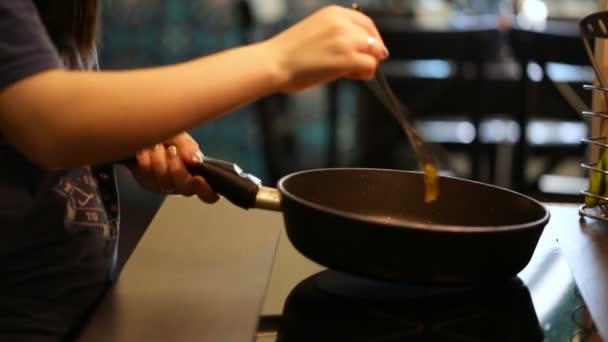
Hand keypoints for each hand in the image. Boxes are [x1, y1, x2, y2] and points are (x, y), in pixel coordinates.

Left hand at [130, 132, 218, 202]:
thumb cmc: (168, 135)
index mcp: (197, 174)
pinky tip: (145, 152)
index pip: (209, 194)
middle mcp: (183, 184)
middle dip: (178, 168)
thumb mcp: (181, 138)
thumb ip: (190, 148)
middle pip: (186, 189)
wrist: (143, 133)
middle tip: (172, 151)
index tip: (198, 178)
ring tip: (156, 146)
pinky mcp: (148, 184)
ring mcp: (165, 186)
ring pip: (165, 183)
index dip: (205, 190)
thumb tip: (196, 161)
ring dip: (160, 160)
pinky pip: (148, 178)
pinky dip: (146, 161)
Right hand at [265, 5, 388, 91]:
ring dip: (366, 64)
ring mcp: (346, 40)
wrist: (274, 63)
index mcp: (334, 13)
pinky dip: (364, 74)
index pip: (366, 23)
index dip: (371, 39)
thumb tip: (361, 49)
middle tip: (354, 67)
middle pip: (374, 39)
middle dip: (370, 54)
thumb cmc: (289, 53)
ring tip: (347, 72)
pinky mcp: (348, 58)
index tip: (369, 52)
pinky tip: (347, 76)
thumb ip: (338, 34)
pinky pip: (370, 67)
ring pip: (376, 53)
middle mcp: (343, 22)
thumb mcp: (316, 31)